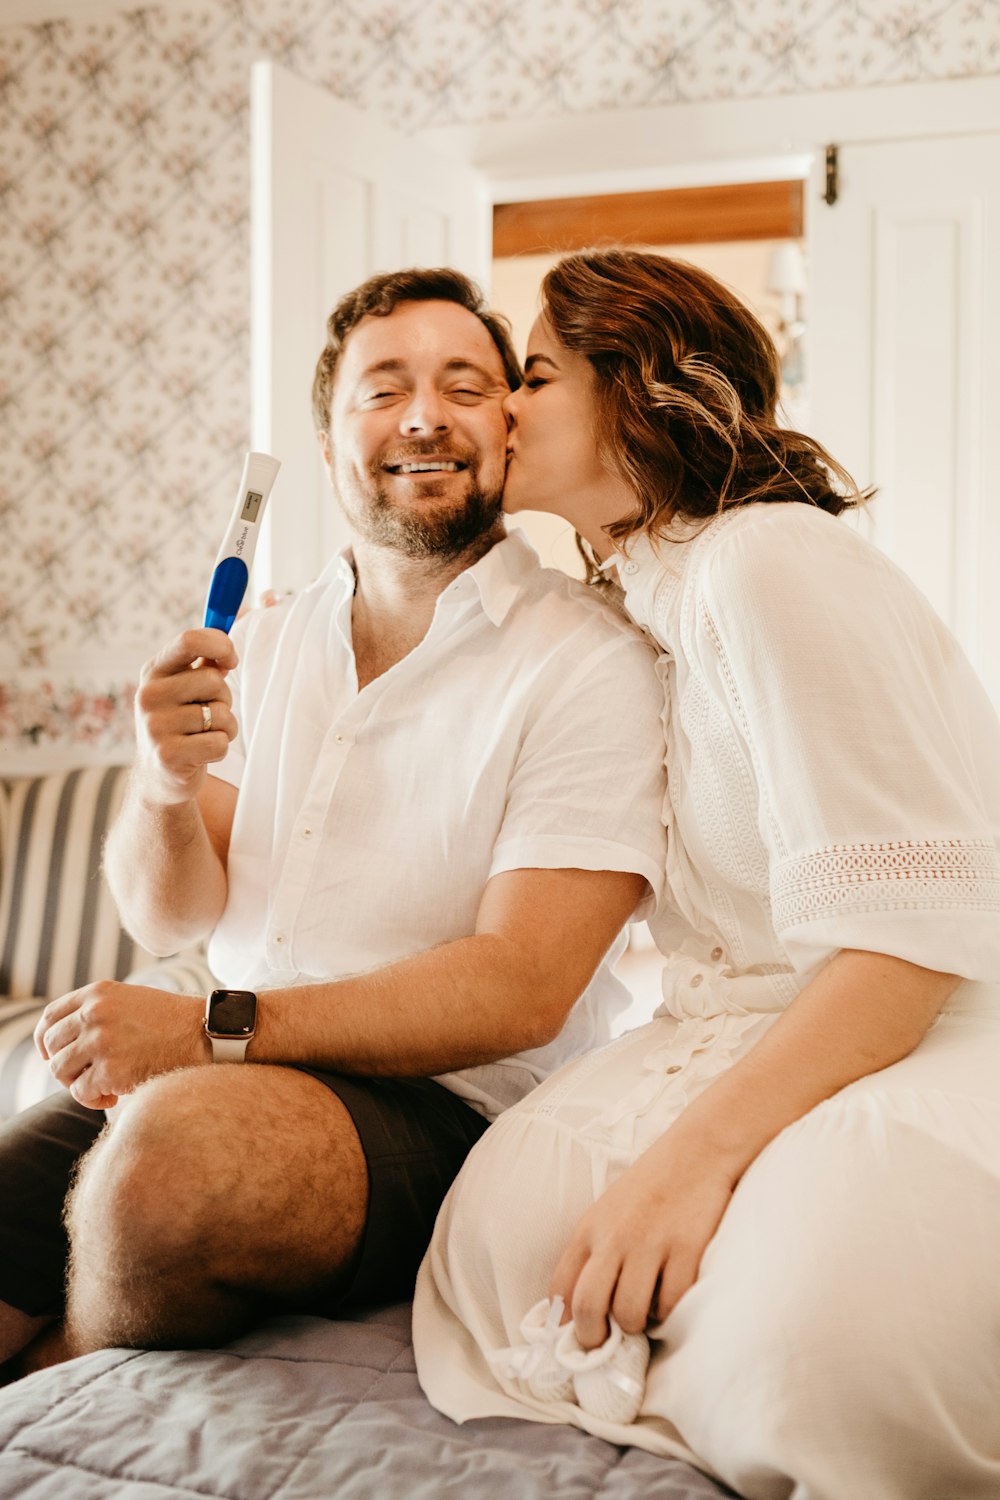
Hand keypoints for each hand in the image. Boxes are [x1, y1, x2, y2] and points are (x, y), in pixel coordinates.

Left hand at [35, 982, 206, 1109]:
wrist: (203, 1034)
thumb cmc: (170, 1021)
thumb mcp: (130, 1000)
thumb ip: (97, 1011)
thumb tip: (63, 1041)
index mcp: (97, 993)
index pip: (51, 1017)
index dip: (44, 1039)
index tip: (51, 1054)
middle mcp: (94, 1014)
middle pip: (52, 1046)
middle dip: (65, 1065)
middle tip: (87, 1075)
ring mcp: (101, 1042)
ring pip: (60, 1070)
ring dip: (77, 1083)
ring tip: (102, 1087)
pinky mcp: (111, 1070)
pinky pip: (80, 1092)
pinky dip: (92, 1099)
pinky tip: (114, 1097)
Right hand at [133, 628, 238, 805]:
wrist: (160, 776)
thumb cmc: (184, 721)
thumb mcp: (187, 683)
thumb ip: (211, 652)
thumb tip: (261, 603)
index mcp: (155, 671)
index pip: (190, 640)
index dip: (221, 646)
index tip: (230, 661)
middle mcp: (149, 695)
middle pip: (213, 681)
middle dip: (224, 698)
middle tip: (208, 711)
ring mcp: (155, 726)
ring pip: (221, 714)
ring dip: (225, 726)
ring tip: (204, 734)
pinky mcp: (168, 756)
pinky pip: (219, 742)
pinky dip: (220, 748)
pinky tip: (202, 753)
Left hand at [549, 1131, 737, 1347]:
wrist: (697, 1151)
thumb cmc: (651, 1186)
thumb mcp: (608, 1213)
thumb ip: (594, 1253)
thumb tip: (581, 1311)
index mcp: (589, 1230)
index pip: (560, 1289)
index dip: (565, 1323)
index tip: (577, 1337)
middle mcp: (614, 1238)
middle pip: (588, 1307)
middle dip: (595, 1338)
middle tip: (610, 1343)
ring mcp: (650, 1244)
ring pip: (630, 1313)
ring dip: (638, 1325)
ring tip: (647, 1312)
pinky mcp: (686, 1249)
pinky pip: (671, 1304)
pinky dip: (671, 1312)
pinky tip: (672, 1296)